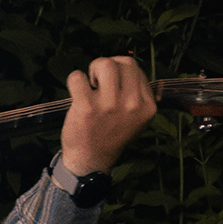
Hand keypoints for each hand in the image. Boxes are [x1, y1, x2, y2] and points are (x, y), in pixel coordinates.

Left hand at [60, 55, 157, 174]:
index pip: (135, 68)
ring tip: (90, 85)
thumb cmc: (112, 135)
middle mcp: (132, 104)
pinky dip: (75, 79)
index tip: (111, 83)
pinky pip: (78, 77)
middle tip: (98, 82)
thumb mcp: (137, 119)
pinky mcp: (87, 108)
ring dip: (93, 70)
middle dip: (106, 66)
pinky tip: (76, 92)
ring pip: (104, 64)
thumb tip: (125, 66)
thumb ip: (138, 95)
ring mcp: (110, 106)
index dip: (119, 70)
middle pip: (122, 62)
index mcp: (147, 106)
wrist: (91, 161)